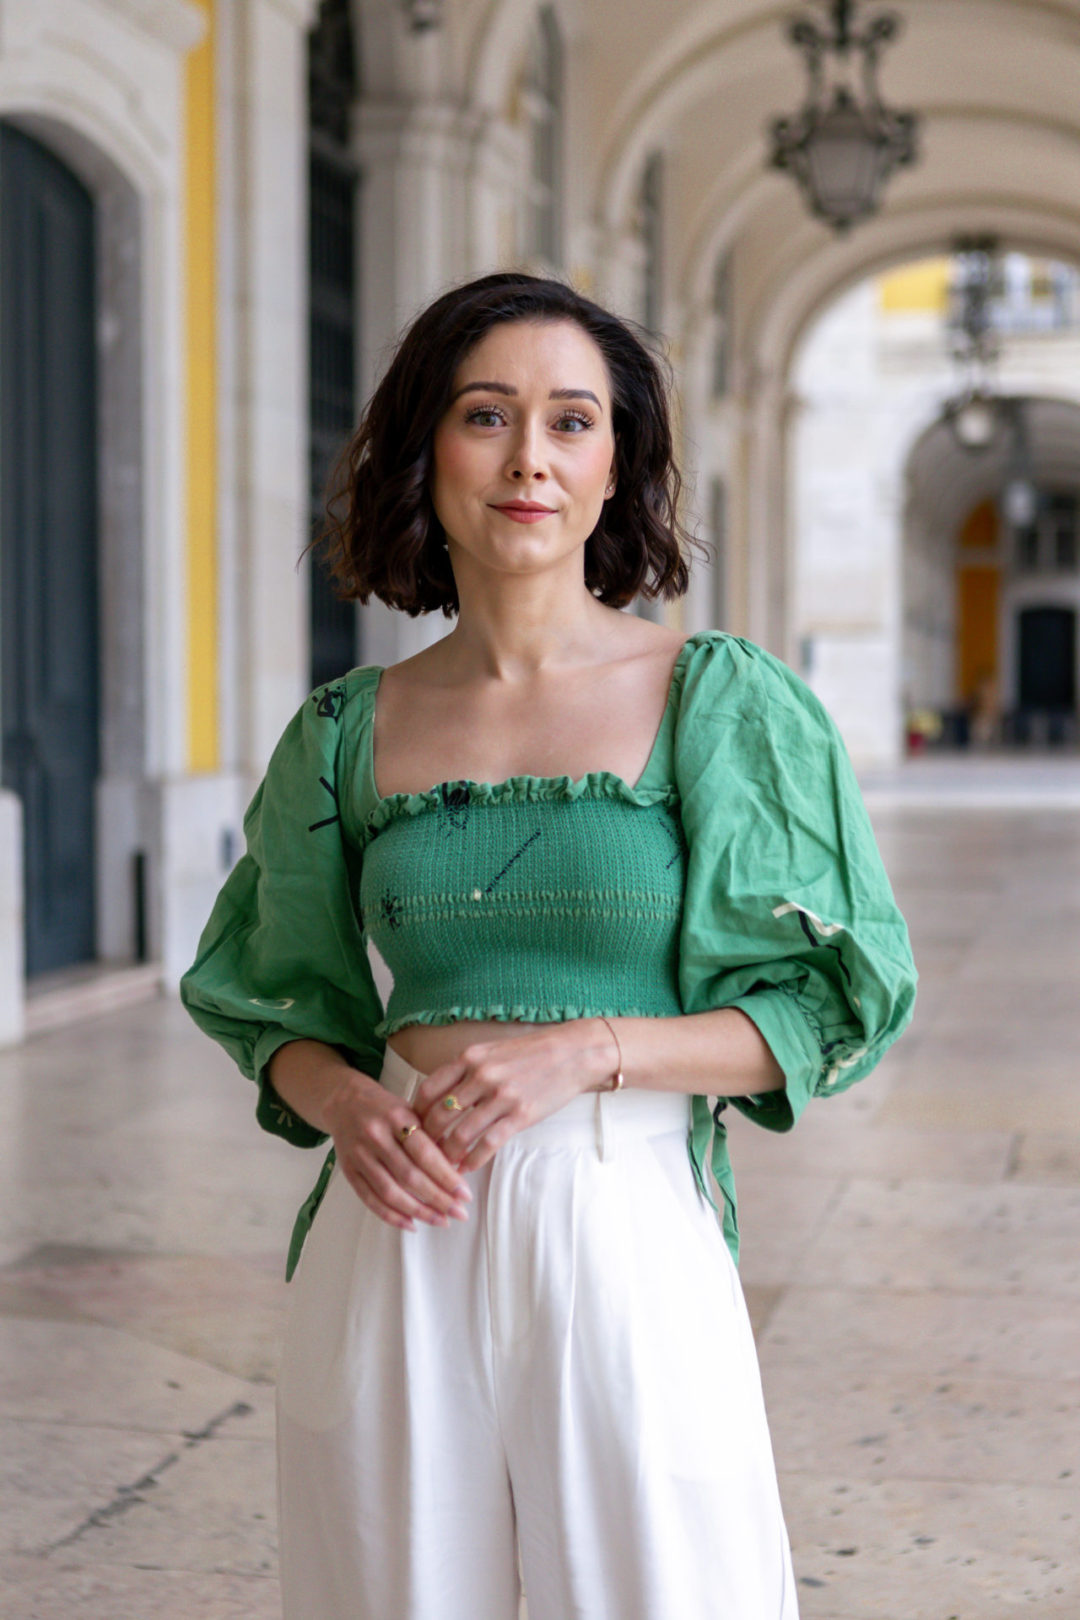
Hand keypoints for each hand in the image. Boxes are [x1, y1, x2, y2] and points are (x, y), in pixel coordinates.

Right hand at [322, 1068, 472, 1231]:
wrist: (344, 1101)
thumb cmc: (386, 1108)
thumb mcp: (412, 1110)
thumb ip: (432, 1136)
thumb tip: (459, 1167)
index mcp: (396, 1116)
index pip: (424, 1153)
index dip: (446, 1177)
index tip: (465, 1195)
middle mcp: (375, 1136)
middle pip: (409, 1176)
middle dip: (437, 1199)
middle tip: (459, 1213)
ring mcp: (359, 1155)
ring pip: (390, 1192)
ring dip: (418, 1211)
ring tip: (441, 1221)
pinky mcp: (348, 1170)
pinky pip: (370, 1199)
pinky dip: (391, 1216)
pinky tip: (411, 1224)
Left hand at [413, 1020, 618, 1173]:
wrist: (572, 1052)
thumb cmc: (531, 1052)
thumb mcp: (492, 1051)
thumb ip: (466, 1069)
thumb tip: (440, 1094)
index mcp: (470, 1058)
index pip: (428, 1089)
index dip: (415, 1113)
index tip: (412, 1128)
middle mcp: (481, 1076)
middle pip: (439, 1115)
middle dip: (426, 1139)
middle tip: (421, 1154)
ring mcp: (501, 1097)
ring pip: (460, 1134)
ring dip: (447, 1155)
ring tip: (441, 1166)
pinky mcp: (520, 1115)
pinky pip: (488, 1144)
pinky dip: (472, 1160)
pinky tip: (466, 1168)